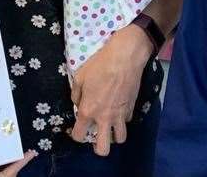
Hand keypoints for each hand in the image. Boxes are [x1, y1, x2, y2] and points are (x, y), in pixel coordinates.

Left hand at [70, 24, 153, 155]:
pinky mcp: (131, 108)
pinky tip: (119, 108)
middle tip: (96, 135)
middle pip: (103, 149)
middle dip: (98, 147)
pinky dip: (123, 118)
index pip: (79, 136)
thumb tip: (78, 103)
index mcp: (88, 111)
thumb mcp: (80, 76)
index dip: (75, 135)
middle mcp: (104, 118)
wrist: (125, 57)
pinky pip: (127, 121)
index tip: (76, 129)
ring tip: (110, 125)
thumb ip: (76, 94)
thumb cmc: (99, 64)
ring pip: (120, 139)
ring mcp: (120, 115)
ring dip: (114, 135)